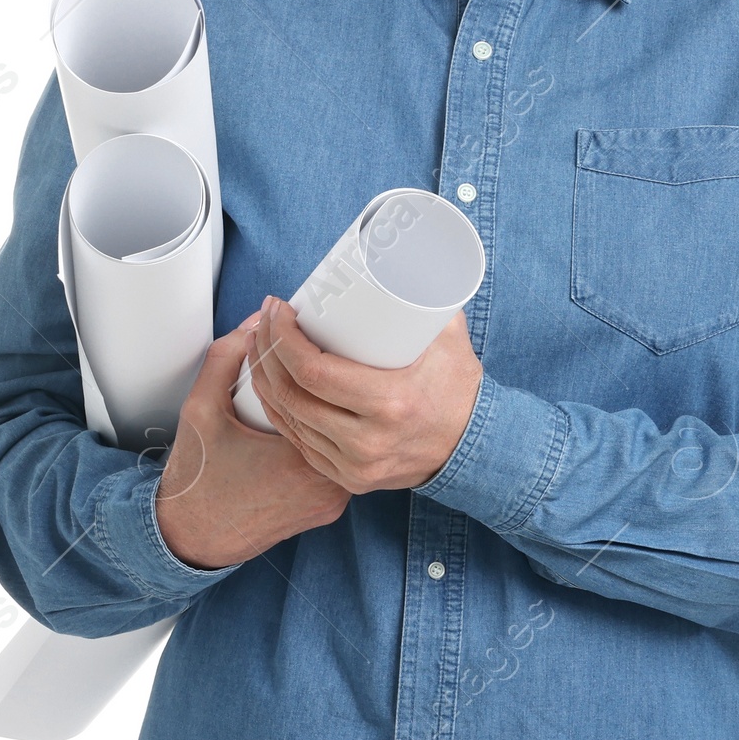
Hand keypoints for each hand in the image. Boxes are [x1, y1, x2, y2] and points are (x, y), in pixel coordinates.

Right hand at [155, 311, 351, 569]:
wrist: (194, 538)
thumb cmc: (197, 479)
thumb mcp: (200, 409)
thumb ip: (224, 359)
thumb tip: (258, 323)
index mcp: (300, 461)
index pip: (331, 395)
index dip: (323, 363)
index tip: (309, 341)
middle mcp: (327, 486)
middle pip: (346, 417)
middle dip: (332, 384)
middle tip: (316, 357)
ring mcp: (333, 502)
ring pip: (345, 441)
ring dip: (334, 413)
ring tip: (312, 390)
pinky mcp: (329, 511)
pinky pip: (338, 463)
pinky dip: (326, 441)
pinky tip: (311, 423)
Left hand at [245, 296, 482, 494]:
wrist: (476, 446)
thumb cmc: (460, 386)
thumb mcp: (448, 337)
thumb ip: (425, 296)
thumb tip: (398, 260)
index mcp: (390, 403)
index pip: (313, 371)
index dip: (284, 338)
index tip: (279, 310)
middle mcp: (368, 441)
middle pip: (292, 394)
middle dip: (267, 352)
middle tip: (266, 320)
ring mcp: (356, 465)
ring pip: (289, 420)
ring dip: (265, 380)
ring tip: (262, 345)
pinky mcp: (350, 478)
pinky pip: (300, 444)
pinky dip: (279, 412)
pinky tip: (270, 387)